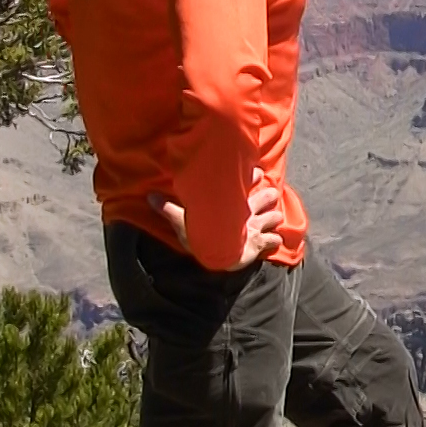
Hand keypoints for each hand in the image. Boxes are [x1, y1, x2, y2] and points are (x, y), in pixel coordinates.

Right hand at [148, 168, 284, 270]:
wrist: (218, 255)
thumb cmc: (201, 236)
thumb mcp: (183, 221)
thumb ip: (169, 209)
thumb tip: (149, 196)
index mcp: (232, 203)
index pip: (246, 182)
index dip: (253, 176)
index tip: (257, 172)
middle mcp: (248, 213)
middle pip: (267, 197)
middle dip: (269, 196)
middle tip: (272, 194)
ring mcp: (256, 228)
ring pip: (274, 217)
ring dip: (275, 217)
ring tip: (276, 217)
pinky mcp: (260, 244)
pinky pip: (274, 241)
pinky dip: (275, 240)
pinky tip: (275, 241)